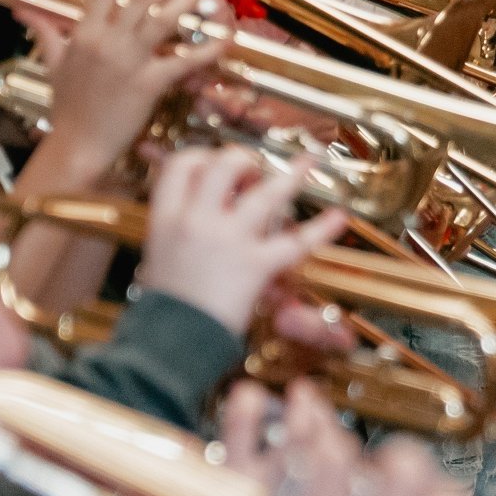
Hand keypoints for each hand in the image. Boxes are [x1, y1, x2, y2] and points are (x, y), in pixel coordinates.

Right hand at [31, 0, 229, 184]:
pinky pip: (184, 60)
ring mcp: (128, 61)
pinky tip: (226, 39)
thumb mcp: (52, 65)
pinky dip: (208, 48)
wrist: (77, 145)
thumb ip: (45, 33)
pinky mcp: (149, 83)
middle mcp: (106, 41)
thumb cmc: (67, 108)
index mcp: (83, 34)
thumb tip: (23, 12)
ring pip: (164, 17)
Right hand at [135, 146, 351, 331]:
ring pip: (266, 194)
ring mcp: (229, 240)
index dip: (205, 156)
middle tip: (256, 169)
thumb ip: (177, 229)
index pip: (183, 164)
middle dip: (245, 159)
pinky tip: (338, 218)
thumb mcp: (157, 256)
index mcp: (167, 217)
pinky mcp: (256, 265)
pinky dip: (322, 230)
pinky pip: (296, 243)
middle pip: (225, 165)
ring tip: (308, 162)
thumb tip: (199, 211)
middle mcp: (198, 220)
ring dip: (292, 175)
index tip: (217, 161)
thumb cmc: (165, 304)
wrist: (170, 340)